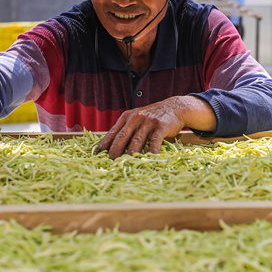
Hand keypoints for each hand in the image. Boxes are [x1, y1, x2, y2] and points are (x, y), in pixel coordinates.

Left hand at [98, 95, 215, 158]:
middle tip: (110, 162)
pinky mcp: (160, 126)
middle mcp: (135, 118)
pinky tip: (147, 160)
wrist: (174, 108)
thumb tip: (112, 147)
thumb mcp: (137, 118)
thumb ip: (126, 129)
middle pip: (122, 137)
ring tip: (125, 164)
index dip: (105, 143)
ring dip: (130, 154)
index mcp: (127, 117)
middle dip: (115, 151)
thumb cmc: (152, 117)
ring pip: (136, 141)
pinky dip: (150, 152)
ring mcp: (148, 122)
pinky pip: (154, 142)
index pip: (113, 132)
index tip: (97, 154)